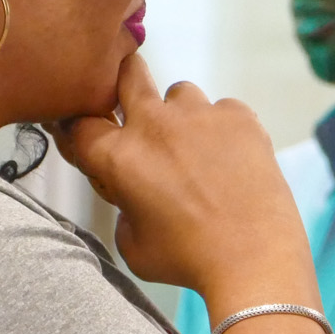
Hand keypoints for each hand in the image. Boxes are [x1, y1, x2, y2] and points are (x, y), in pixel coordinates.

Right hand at [53, 57, 316, 306]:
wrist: (254, 259)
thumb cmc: (189, 260)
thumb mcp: (132, 245)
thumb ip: (123, 209)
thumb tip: (134, 195)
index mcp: (120, 157)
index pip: (80, 124)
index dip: (83, 133)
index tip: (93, 141)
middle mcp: (155, 125)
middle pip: (128, 73)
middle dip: (125, 85)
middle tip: (137, 112)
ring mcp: (199, 114)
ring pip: (179, 92)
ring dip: (180, 115)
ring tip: (197, 151)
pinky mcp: (239, 116)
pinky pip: (222, 109)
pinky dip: (222, 128)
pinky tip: (232, 160)